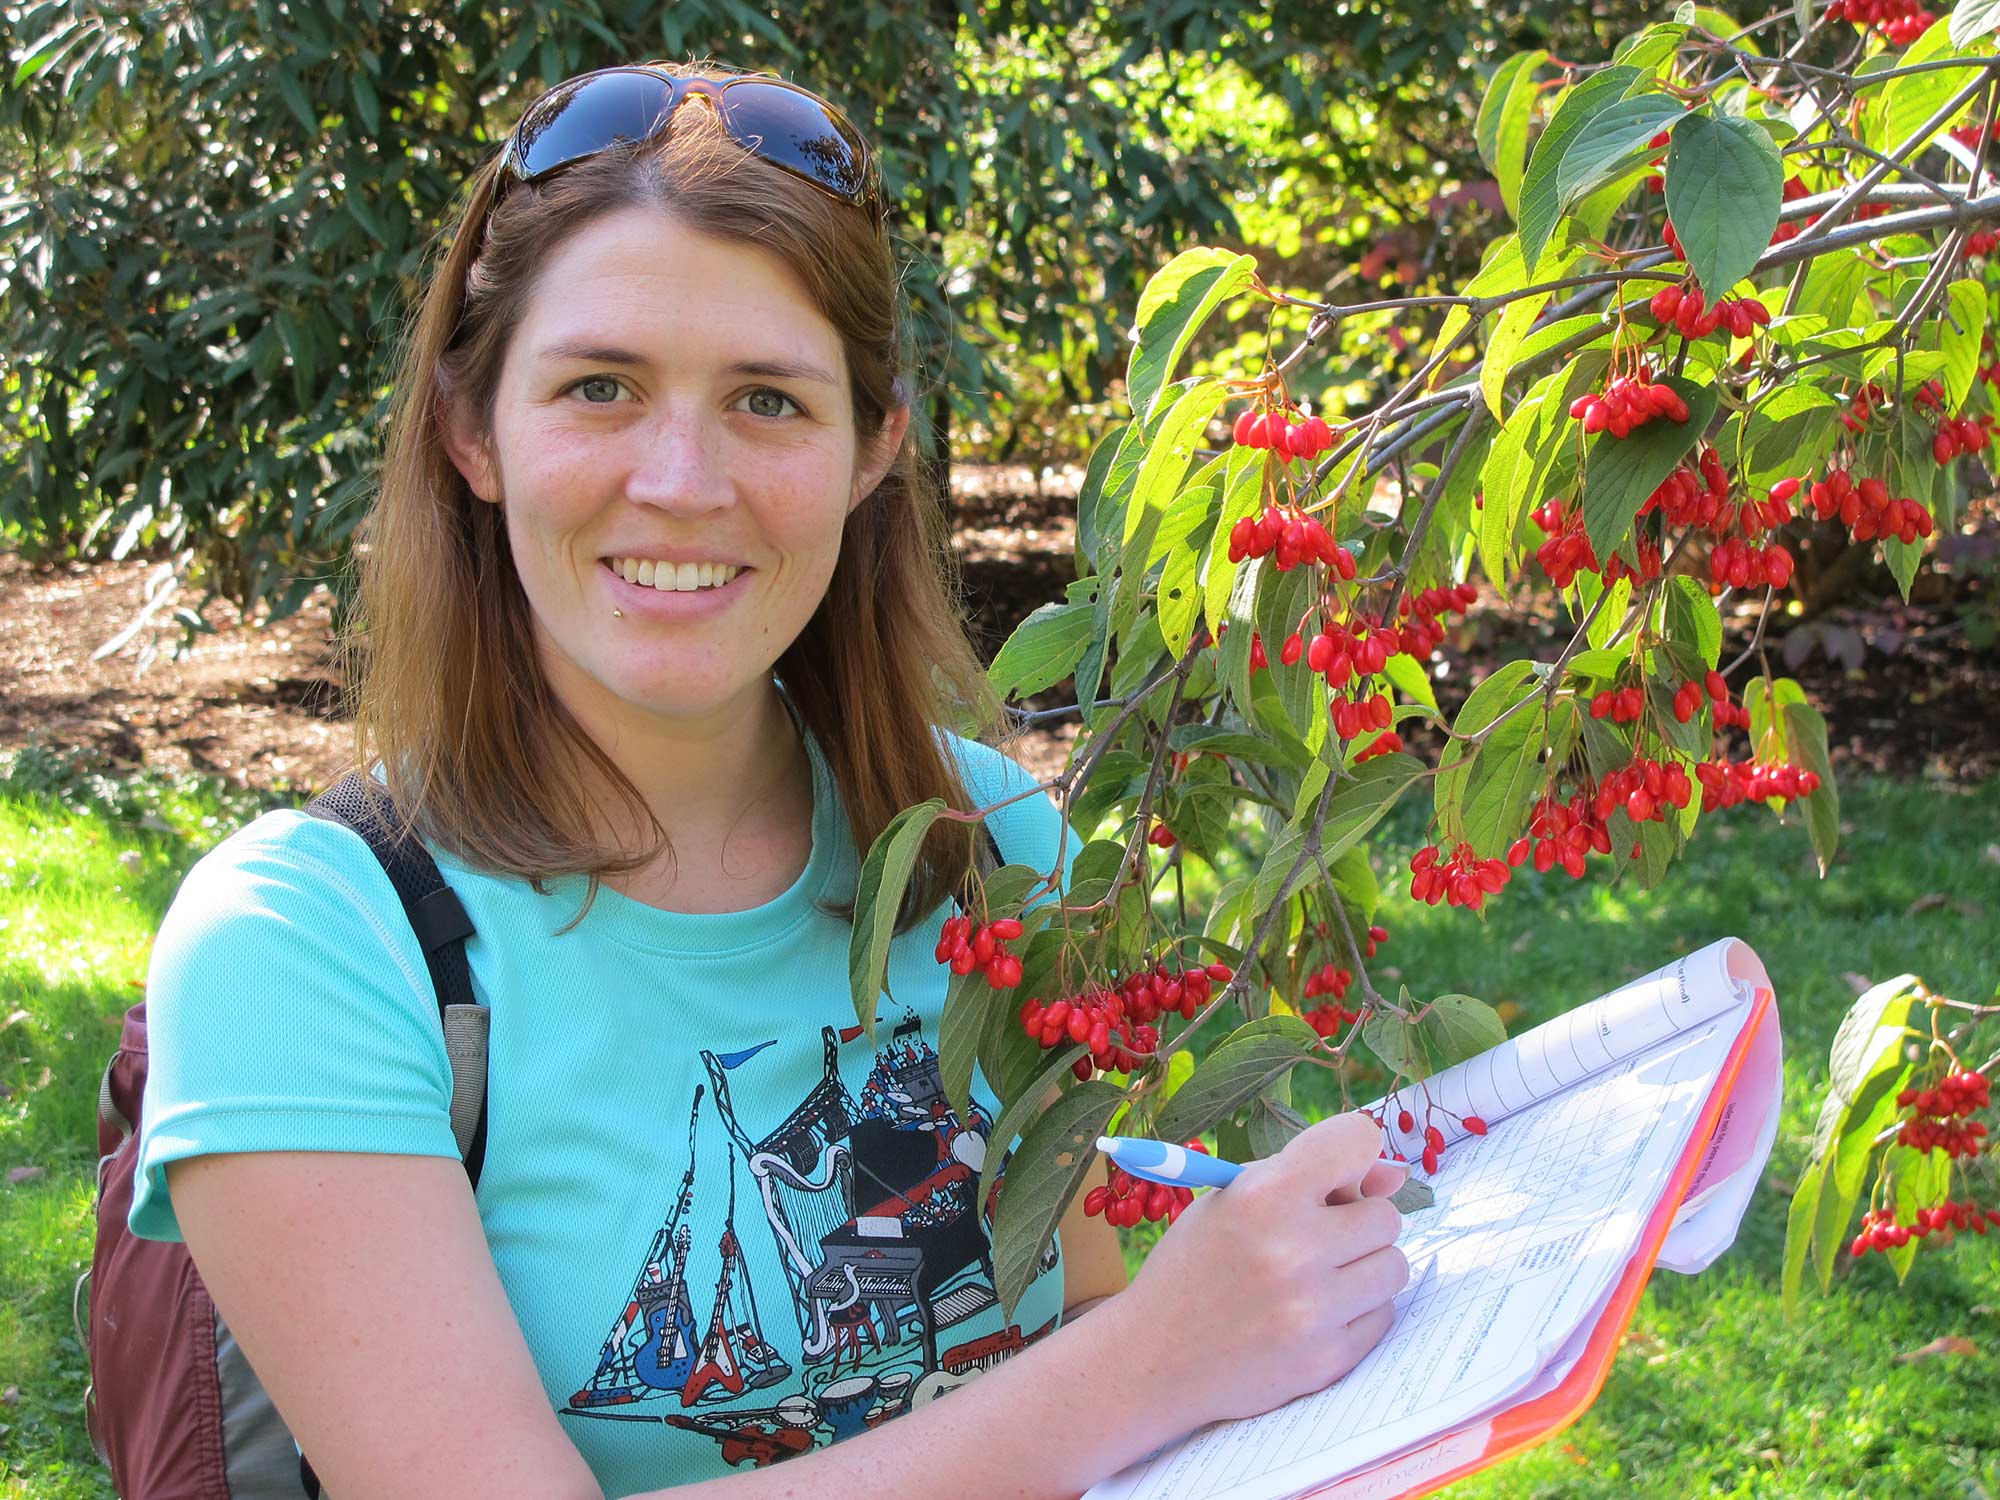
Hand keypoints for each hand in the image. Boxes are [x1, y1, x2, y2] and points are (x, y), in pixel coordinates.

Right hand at [1115, 1111, 1409, 1425]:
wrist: (1156, 1356)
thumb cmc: (1197, 1265)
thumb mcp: (1234, 1199)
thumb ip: (1313, 1176)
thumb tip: (1398, 1174)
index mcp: (1263, 1196)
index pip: (1358, 1141)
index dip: (1356, 1154)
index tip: (1342, 1174)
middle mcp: (1293, 1250)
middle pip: (1386, 1215)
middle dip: (1358, 1221)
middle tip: (1319, 1236)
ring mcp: (1313, 1310)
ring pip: (1394, 1265)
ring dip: (1364, 1266)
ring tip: (1319, 1275)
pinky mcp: (1327, 1359)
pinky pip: (1383, 1315)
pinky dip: (1358, 1310)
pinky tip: (1314, 1312)